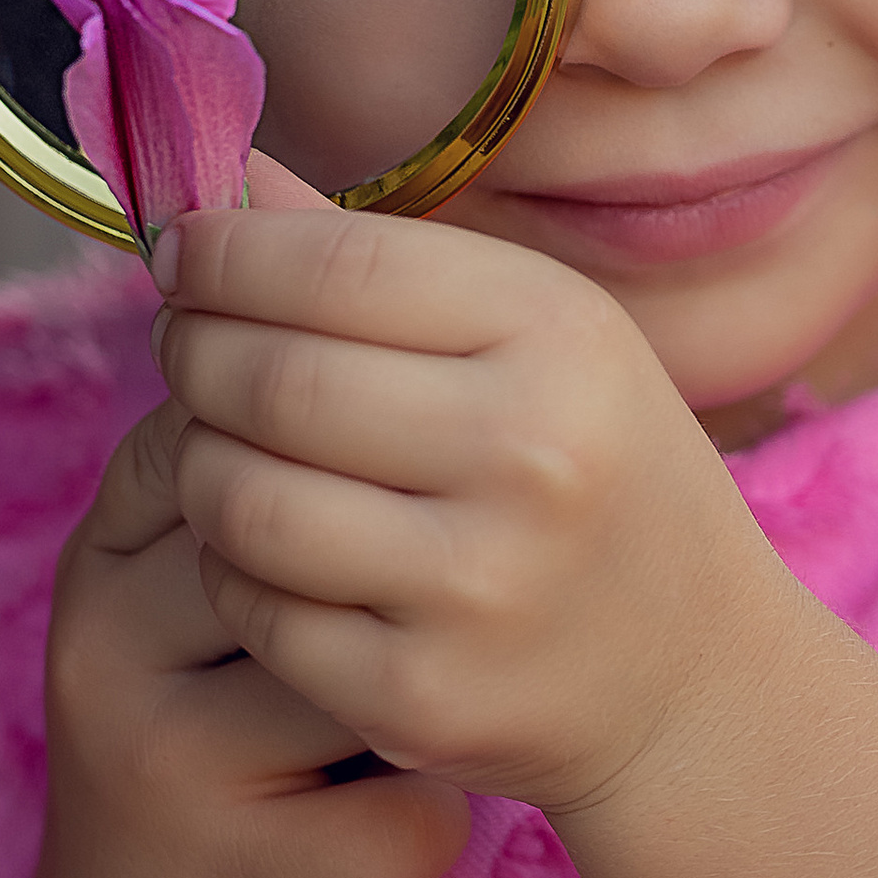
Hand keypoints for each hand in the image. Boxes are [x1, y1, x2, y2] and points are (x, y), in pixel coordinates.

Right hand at [15, 390, 472, 877]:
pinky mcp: (246, 870)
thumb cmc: (207, 749)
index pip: (228, 431)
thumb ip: (259, 484)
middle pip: (299, 532)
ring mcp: (169, 763)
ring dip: (423, 686)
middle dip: (396, 566)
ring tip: (422, 704)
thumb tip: (381, 323)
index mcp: (102, 563)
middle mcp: (111, 646)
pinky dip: (439, 810)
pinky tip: (410, 814)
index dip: (342, 458)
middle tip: (436, 601)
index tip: (406, 501)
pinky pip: (405, 798)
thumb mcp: (185, 612)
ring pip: (360, 661)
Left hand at [152, 201, 799, 816]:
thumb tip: (223, 181)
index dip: (225, 252)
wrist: (695, 674)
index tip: (182, 251)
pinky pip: (252, 607)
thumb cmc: (598, 470)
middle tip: (186, 346)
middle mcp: (528, 457)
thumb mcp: (539, 335)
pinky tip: (266, 545)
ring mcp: (474, 588)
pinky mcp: (419, 696)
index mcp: (562, 337)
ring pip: (237, 498)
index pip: (335, 262)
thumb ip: (380, 256)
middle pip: (269, 379)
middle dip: (194, 351)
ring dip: (199, 461)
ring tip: (222, 443)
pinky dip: (230, 568)